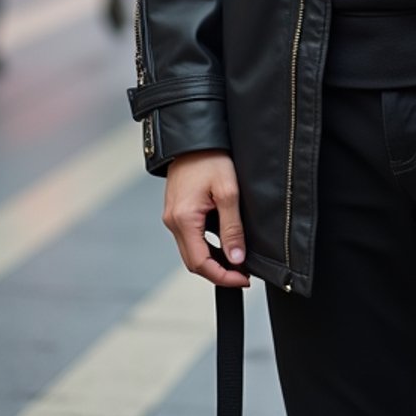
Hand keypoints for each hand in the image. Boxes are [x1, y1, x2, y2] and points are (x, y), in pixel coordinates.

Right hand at [163, 149, 250, 288]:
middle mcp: (172, 222)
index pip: (200, 263)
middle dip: (219, 272)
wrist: (193, 137)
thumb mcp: (228, 191)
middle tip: (243, 274)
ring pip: (191, 251)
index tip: (243, 279)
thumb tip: (236, 259)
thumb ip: (232, 228)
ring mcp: (172, 217)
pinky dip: (206, 247)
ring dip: (213, 260)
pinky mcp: (176, 211)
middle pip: (193, 262)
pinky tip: (223, 245)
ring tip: (237, 261)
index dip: (223, 276)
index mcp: (183, 219)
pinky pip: (190, 238)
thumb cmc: (210, 157)